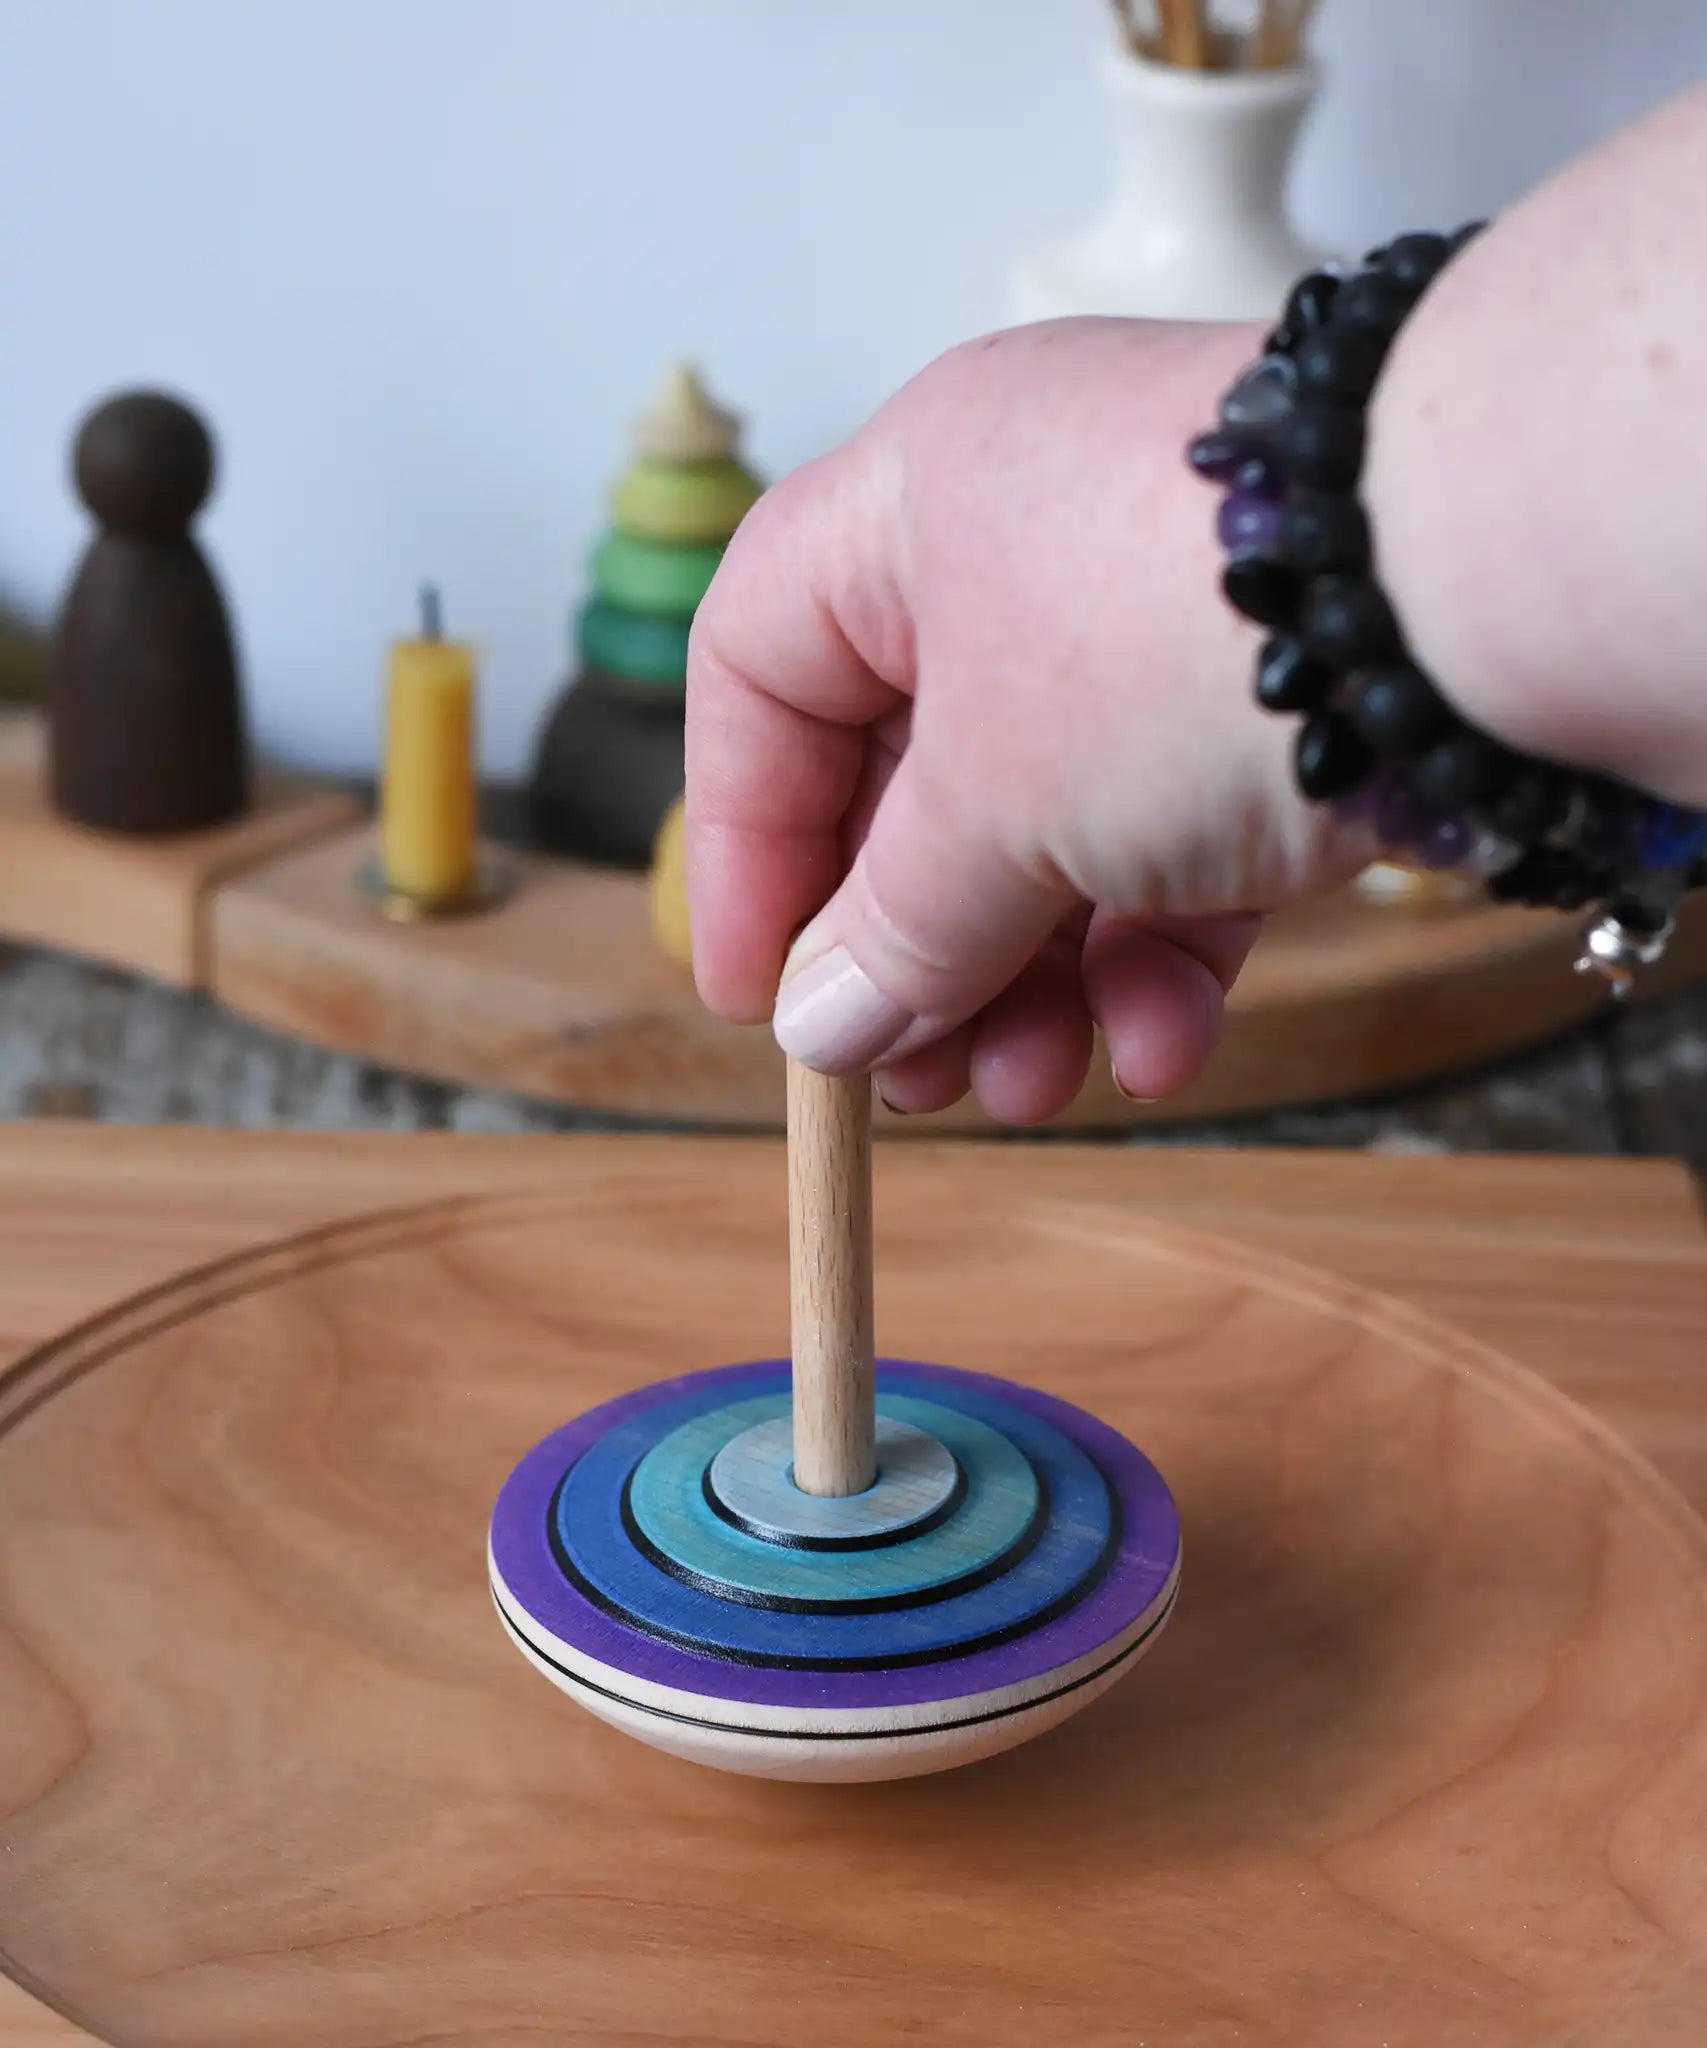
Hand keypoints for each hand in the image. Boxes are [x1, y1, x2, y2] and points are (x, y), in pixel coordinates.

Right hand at [685, 317, 1364, 1123]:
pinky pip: (1176, 846)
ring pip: (1047, 833)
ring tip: (1023, 1090)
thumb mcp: (995, 804)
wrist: (1496, 584)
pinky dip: (1156, 960)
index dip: (741, 840)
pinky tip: (1159, 1052)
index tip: (761, 990)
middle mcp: (1028, 548)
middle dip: (911, 951)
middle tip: (908, 1078)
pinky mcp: (1277, 709)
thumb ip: (897, 925)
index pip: (761, 670)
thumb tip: (825, 1025)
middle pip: (913, 779)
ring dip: (1027, 982)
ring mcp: (1159, 630)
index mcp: (911, 507)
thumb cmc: (1191, 631)